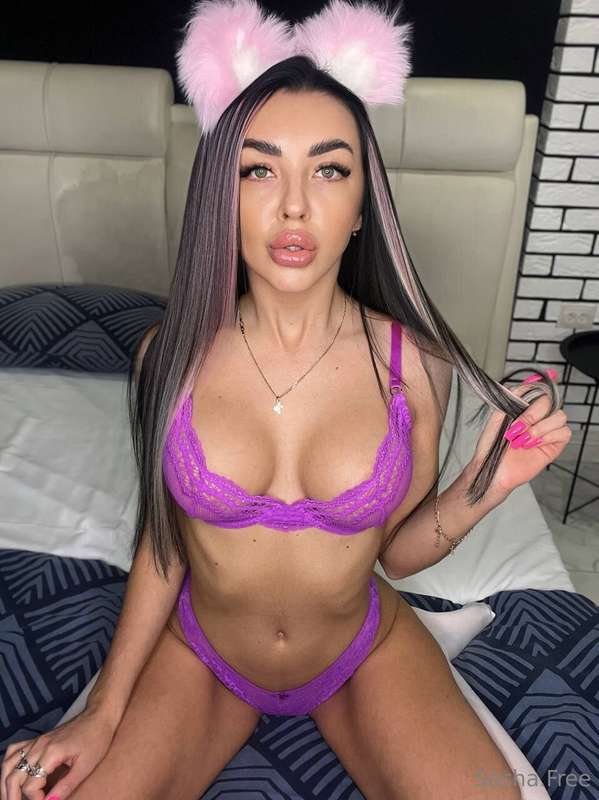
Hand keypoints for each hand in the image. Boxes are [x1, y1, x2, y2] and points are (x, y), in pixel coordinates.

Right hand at [1, 706, 117, 799]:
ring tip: (10, 799)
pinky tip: (12, 776)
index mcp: (52, 753)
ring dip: (5, 784)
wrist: (99, 716)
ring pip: (8, 764)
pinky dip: (8, 765)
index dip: (35, 799)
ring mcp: (36, 741)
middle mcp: (39, 746)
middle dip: (13, 797)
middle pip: (14, 776)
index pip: (30, 785)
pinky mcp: (38, 739)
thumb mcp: (86, 766)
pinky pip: (14, 750)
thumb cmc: (97, 739)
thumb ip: (66, 786)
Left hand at [469, 371, 571, 498]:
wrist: (492, 468)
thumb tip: (525, 382)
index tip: (549, 376)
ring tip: (522, 439)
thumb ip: (512, 398)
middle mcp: (538, 418)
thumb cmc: (492, 446)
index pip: (540, 390)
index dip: (544, 384)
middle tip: (517, 427)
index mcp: (524, 408)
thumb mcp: (497, 416)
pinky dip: (547, 436)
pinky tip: (532, 444)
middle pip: (550, 402)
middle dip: (532, 414)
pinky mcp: (554, 446)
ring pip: (559, 417)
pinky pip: (563, 433)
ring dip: (539, 427)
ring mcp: (547, 431)